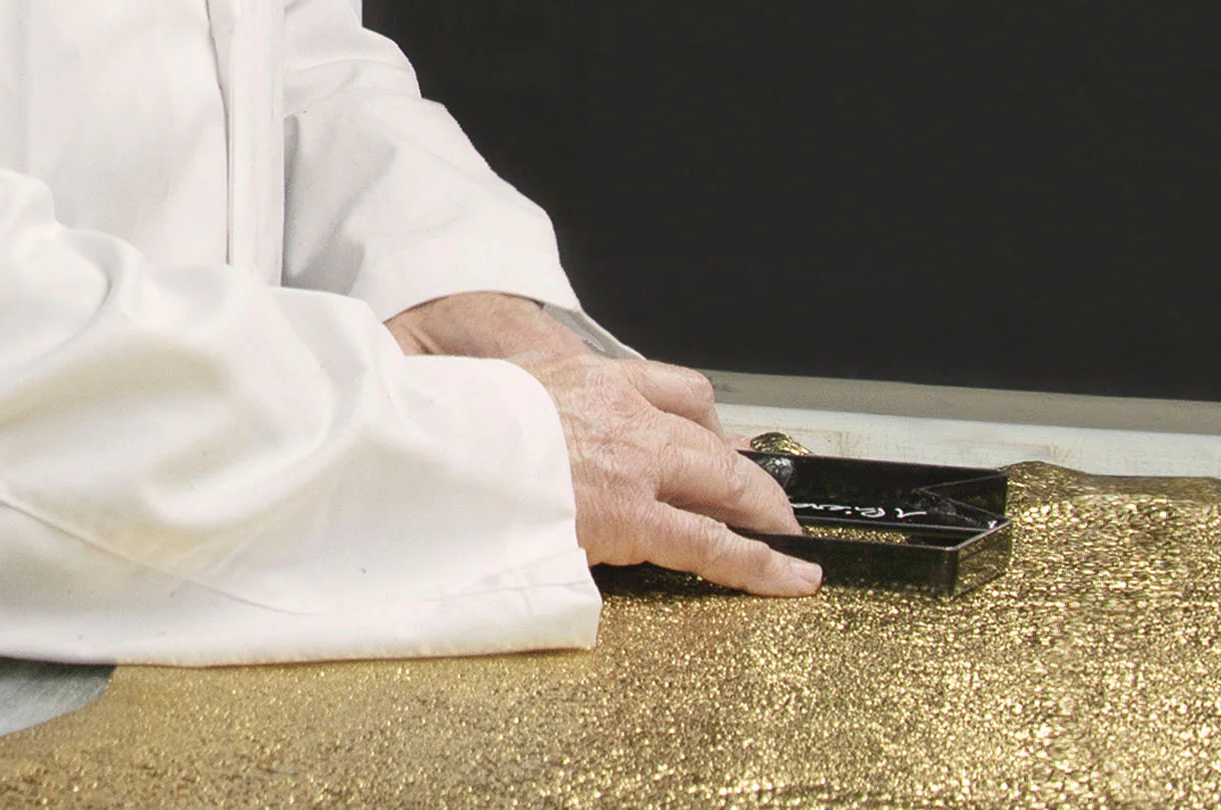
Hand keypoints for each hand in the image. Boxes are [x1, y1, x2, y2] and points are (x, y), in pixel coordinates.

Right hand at [386, 292, 821, 595]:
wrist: (427, 443)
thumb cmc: (444, 427)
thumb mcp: (491, 393)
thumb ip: (523, 409)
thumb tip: (502, 425)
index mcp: (592, 379)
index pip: (675, 389)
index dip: (707, 422)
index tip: (721, 441)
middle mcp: (626, 412)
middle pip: (712, 439)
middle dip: (748, 474)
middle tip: (770, 501)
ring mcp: (636, 462)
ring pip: (727, 484)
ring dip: (766, 514)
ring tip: (792, 540)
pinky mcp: (634, 515)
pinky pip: (714, 544)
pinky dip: (762, 565)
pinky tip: (793, 577)